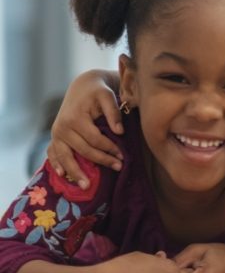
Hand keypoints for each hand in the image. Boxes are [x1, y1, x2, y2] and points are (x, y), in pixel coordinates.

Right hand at [47, 69, 124, 187]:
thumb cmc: (97, 92)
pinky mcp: (55, 137)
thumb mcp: (107, 96)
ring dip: (76, 172)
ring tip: (86, 186)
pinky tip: (63, 176)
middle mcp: (62, 127)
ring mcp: (56, 134)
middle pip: (82, 150)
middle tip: (118, 168)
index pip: (95, 140)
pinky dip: (57, 164)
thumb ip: (113, 112)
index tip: (123, 156)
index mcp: (75, 118)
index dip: (110, 149)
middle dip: (101, 161)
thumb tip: (119, 132)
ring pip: (65, 157)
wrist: (82, 87)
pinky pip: (53, 154)